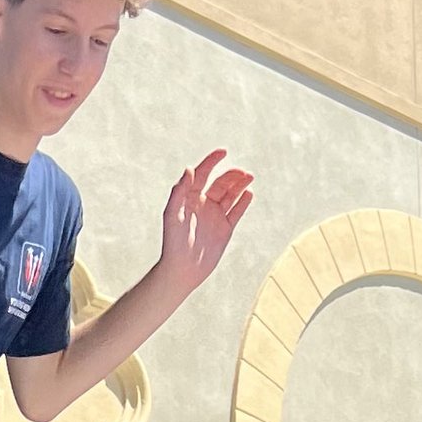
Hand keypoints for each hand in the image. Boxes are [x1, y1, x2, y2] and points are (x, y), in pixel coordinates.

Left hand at [156, 152, 254, 294]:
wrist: (182, 270)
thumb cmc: (173, 242)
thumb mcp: (173, 214)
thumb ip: (179, 191)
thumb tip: (189, 168)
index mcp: (189, 197)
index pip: (203, 174)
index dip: (212, 161)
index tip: (223, 152)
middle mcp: (203, 204)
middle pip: (220, 183)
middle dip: (231, 175)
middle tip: (242, 173)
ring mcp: (215, 216)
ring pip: (231, 195)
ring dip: (240, 185)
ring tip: (249, 177)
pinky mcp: (225, 228)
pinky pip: (236, 211)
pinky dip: (243, 202)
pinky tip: (249, 194)